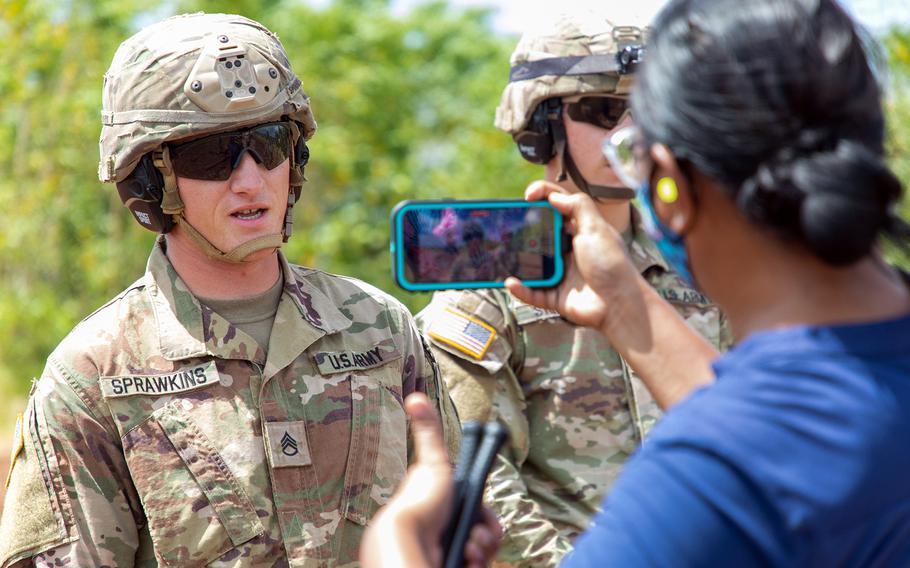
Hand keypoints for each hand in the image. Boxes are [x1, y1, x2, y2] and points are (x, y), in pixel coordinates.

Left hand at [361, 393, 501, 566]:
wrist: (406, 547)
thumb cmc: (418, 505)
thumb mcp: (433, 463)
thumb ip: (429, 431)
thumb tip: (414, 397)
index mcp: (443, 506)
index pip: (479, 513)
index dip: (486, 518)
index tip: (483, 521)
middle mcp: (443, 529)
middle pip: (484, 534)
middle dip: (485, 536)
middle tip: (474, 538)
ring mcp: (444, 549)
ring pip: (482, 552)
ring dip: (482, 551)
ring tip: (466, 551)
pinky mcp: (446, 564)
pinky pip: (474, 565)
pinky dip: (473, 564)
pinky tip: (463, 562)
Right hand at [506, 181, 639, 332]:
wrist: (619, 303)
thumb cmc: (612, 263)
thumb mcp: (597, 228)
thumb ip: (578, 206)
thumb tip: (554, 195)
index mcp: (578, 231)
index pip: (557, 207)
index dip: (542, 196)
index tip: (527, 196)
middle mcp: (567, 250)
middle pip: (539, 235)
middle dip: (522, 229)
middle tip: (507, 225)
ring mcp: (560, 274)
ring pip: (531, 265)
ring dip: (516, 261)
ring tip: (501, 254)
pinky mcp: (555, 296)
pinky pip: (532, 293)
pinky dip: (520, 289)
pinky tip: (511, 282)